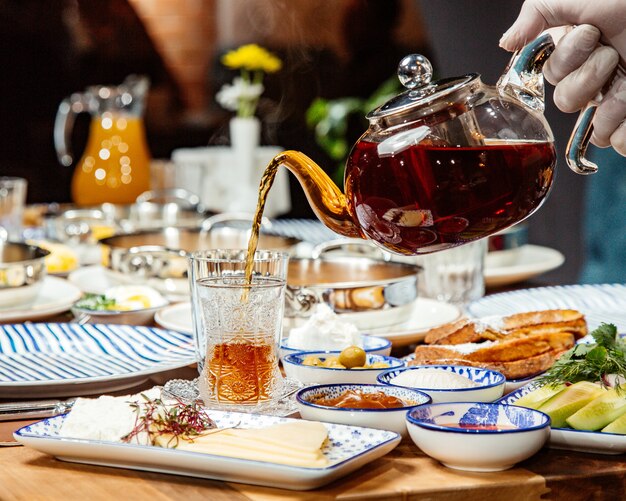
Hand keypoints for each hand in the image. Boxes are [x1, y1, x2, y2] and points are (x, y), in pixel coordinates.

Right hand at [500, 0, 625, 155]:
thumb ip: (535, 15)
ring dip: (611, 107)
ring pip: (596, 129)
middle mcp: (597, 76)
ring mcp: (621, 97)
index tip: (589, 33)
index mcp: (577, 53)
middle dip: (588, 80)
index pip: (553, 78)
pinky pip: (620, 143)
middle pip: (568, 105)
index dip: (567, 61)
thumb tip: (507, 42)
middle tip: (612, 54)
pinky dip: (625, 134)